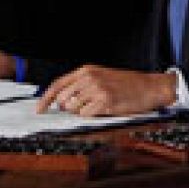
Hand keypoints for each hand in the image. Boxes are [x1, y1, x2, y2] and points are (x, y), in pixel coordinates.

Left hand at [36, 65, 176, 116]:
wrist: (149, 87)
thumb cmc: (127, 84)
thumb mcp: (102, 77)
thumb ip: (82, 85)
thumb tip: (62, 101)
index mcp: (86, 70)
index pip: (58, 84)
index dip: (45, 98)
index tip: (39, 109)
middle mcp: (89, 77)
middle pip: (62, 99)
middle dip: (67, 108)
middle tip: (83, 108)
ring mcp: (97, 89)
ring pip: (73, 109)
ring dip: (82, 112)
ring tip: (97, 107)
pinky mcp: (105, 101)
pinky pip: (86, 115)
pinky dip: (92, 116)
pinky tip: (104, 110)